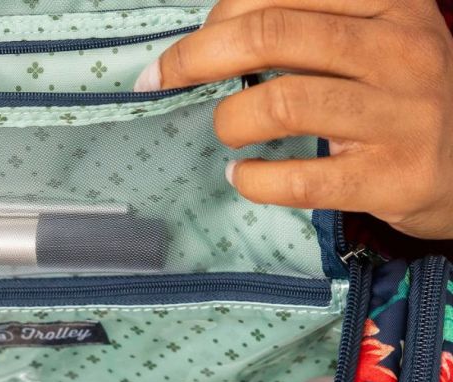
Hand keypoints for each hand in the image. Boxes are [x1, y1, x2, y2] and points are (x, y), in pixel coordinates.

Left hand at [135, 0, 452, 238]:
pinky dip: (253, 179)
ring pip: (281, 103)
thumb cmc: (401, 99)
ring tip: (227, 130)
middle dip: (197, 57)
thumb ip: (308, 29)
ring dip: (229, 119)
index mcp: (390, 4)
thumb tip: (211, 39)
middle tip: (165, 80)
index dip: (215, 19)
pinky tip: (243, 176)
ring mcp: (401, 115)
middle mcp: (401, 50)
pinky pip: (300, 177)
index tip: (182, 52)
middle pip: (272, 34)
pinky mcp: (393, 176)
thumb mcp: (373, 41)